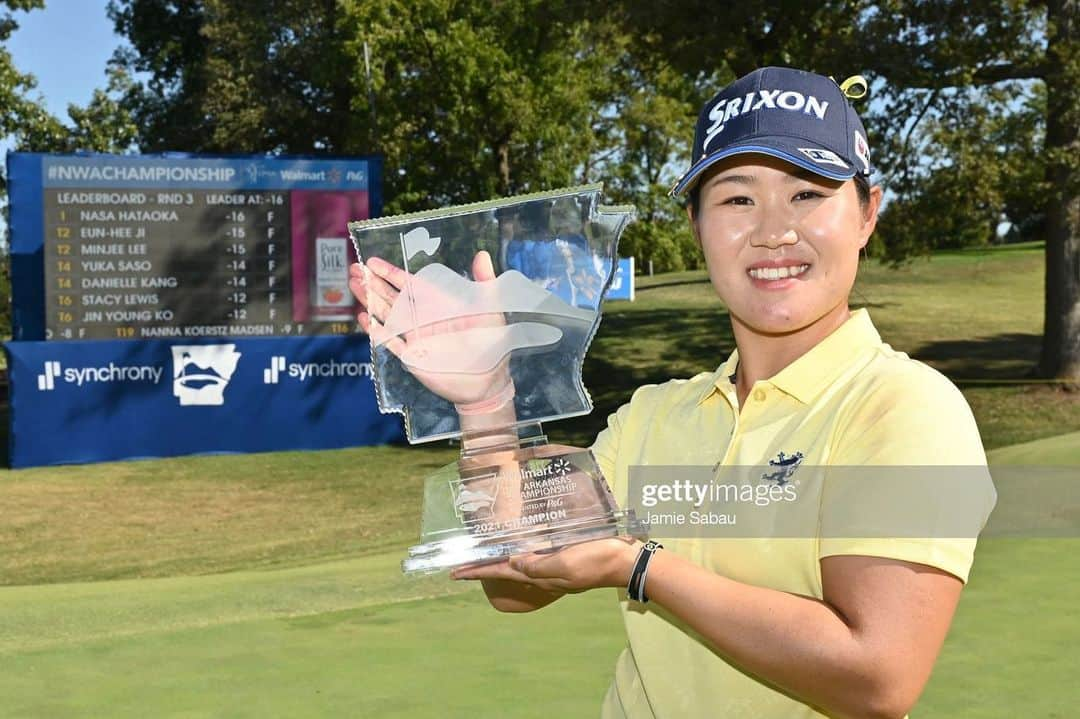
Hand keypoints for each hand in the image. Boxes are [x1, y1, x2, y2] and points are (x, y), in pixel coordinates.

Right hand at [348, 251, 511, 406]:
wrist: (488, 381)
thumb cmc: (492, 343)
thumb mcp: (491, 309)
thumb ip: (484, 282)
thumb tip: (482, 253)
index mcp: (438, 304)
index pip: (410, 285)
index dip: (390, 273)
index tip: (372, 262)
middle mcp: (423, 318)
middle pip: (392, 297)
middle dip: (373, 283)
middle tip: (354, 269)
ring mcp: (415, 337)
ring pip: (387, 315)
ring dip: (370, 301)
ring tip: (354, 285)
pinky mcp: (412, 356)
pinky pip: (391, 342)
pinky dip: (377, 331)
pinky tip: (365, 318)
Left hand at [450, 537, 640, 593]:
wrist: (623, 561)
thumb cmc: (595, 560)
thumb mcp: (565, 564)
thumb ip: (538, 565)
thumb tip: (512, 563)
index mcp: (539, 574)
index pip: (500, 572)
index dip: (477, 571)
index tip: (454, 572)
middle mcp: (540, 571)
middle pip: (504, 569)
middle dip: (482, 567)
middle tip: (461, 564)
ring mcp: (551, 565)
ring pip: (517, 563)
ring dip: (498, 560)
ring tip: (481, 556)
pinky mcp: (562, 556)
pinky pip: (534, 555)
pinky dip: (519, 552)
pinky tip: (517, 546)